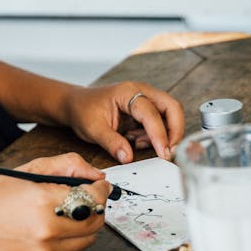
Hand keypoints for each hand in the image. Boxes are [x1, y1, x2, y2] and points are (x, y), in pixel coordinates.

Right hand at [0, 152, 109, 250]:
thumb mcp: (30, 169)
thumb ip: (67, 165)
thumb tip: (96, 174)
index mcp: (45, 201)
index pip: (95, 198)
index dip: (101, 189)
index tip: (99, 185)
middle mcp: (49, 230)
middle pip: (97, 221)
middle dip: (96, 207)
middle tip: (86, 197)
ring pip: (89, 238)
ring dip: (85, 224)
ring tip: (66, 213)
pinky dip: (70, 238)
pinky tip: (52, 227)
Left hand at [63, 82, 184, 163]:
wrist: (76, 104)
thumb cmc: (83, 110)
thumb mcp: (93, 129)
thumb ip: (111, 143)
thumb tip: (128, 158)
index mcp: (128, 92)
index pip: (151, 113)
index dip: (160, 135)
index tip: (164, 154)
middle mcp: (141, 91)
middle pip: (172, 108)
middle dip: (174, 131)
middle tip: (167, 152)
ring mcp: (145, 98)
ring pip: (169, 114)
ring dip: (163, 134)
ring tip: (138, 143)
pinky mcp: (145, 109)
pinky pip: (160, 121)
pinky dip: (155, 134)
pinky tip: (136, 140)